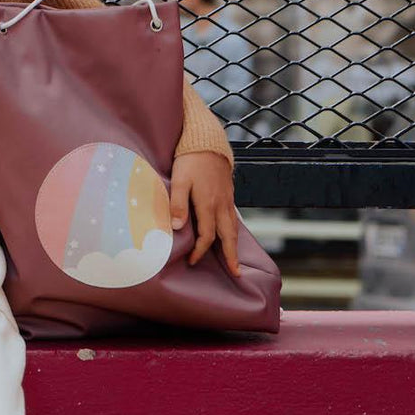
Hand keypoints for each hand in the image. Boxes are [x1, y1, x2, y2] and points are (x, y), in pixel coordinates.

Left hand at [169, 149, 240, 275]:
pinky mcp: (228, 193)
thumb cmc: (190, 161)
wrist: (206, 142)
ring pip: (234, 227)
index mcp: (208, 204)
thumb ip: (178, 204)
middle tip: (236, 272)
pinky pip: (233, 217)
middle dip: (231, 255)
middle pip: (228, 236)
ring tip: (235, 258)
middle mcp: (221, 205)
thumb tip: (178, 228)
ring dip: (234, 244)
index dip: (200, 251)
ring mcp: (227, 199)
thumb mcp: (179, 180)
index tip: (193, 261)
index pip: (207, 236)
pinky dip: (234, 230)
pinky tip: (230, 233)